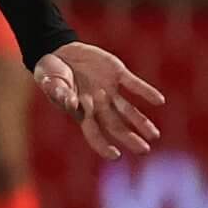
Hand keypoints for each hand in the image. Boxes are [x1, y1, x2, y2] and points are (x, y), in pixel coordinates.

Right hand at [34, 41, 165, 160]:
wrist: (59, 51)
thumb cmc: (50, 72)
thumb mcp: (49, 81)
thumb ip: (58, 91)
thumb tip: (70, 102)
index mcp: (80, 110)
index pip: (93, 132)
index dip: (103, 145)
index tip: (115, 155)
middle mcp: (97, 104)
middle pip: (115, 125)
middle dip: (129, 138)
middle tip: (144, 150)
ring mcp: (109, 90)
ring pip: (128, 110)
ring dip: (141, 122)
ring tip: (154, 135)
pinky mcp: (117, 73)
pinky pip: (133, 84)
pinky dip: (145, 92)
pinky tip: (159, 101)